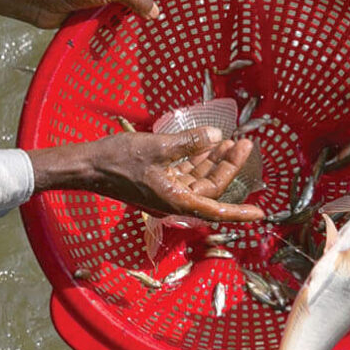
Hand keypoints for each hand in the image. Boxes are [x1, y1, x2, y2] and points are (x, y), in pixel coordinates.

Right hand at [29, 128, 264, 225]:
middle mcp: (174, 200)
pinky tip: (207, 143)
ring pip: (199, 179)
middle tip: (244, 143)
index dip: (239, 212)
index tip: (261, 213)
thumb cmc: (119, 159)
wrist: (88, 166)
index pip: (215, 209)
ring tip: (230, 140)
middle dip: (228, 167)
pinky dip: (197, 159)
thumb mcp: (157, 147)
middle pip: (210, 187)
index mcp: (176, 199)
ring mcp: (166, 191)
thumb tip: (216, 136)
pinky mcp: (158, 181)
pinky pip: (185, 173)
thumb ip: (189, 143)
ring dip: (214, 161)